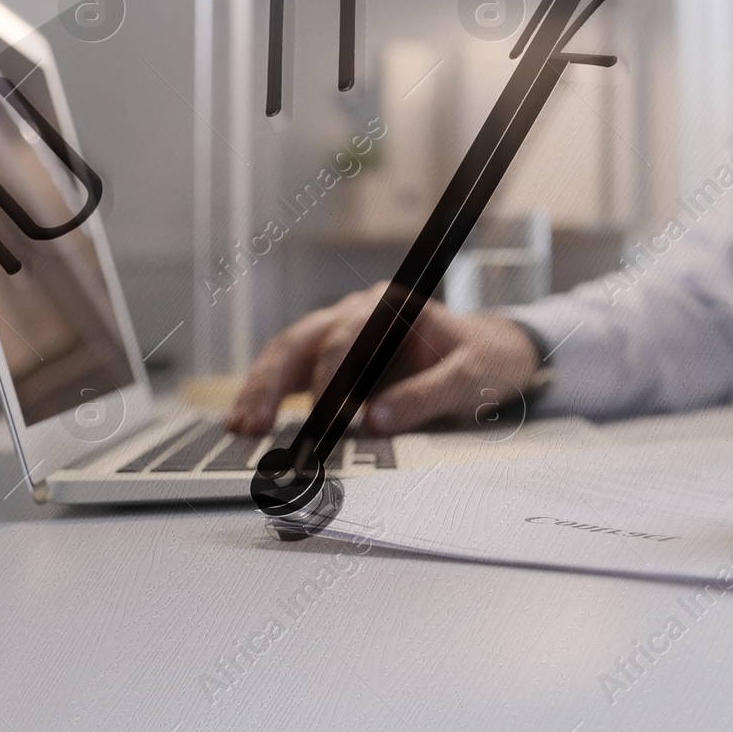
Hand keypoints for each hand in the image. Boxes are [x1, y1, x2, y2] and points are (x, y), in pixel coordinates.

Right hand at [225, 283, 539, 435]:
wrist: (491, 355)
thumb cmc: (482, 360)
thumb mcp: (469, 379)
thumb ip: (426, 397)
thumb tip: (375, 421)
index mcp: (391, 305)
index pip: (348, 334)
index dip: (329, 373)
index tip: (320, 414)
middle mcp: (358, 312)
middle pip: (303, 340)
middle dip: (273, 381)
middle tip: (253, 421)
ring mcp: (341, 333)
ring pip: (288, 354)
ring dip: (261, 389)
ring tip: (241, 426)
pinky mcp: (333, 359)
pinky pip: (293, 374)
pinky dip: (270, 396)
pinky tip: (248, 422)